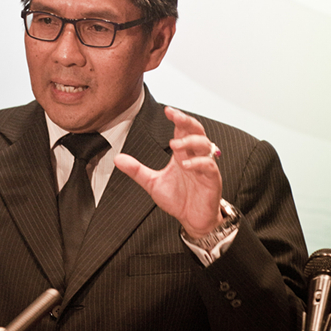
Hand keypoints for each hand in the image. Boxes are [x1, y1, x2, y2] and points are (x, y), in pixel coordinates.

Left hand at [114, 106, 222, 237]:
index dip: (177, 118)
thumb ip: (137, 170)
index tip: (167, 110)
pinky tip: (185, 165)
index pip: (182, 130)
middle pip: (197, 131)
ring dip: (191, 141)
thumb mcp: (152, 183)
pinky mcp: (212, 180)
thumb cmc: (179, 200)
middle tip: (175, 116)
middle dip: (187, 121)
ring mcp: (205, 167)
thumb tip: (117, 158)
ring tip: (175, 144)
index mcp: (182, 155)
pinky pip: (209, 166)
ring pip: (205, 145)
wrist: (193, 220)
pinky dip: (198, 163)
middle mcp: (194, 157)